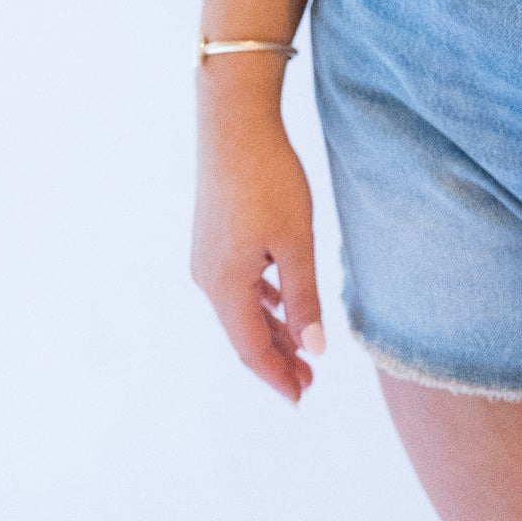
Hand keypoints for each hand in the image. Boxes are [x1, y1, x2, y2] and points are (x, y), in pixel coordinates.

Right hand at [191, 89, 324, 402]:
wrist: (234, 124)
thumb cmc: (268, 181)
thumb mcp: (296, 243)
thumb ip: (304, 299)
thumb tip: (315, 349)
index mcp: (226, 286)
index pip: (251, 349)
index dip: (277, 376)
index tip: (301, 396)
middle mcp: (208, 278)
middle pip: (243, 333)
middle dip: (276, 358)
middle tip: (308, 380)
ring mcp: (206, 257)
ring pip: (240, 309)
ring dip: (270, 330)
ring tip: (300, 349)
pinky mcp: (212, 237)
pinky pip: (236, 284)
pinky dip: (260, 301)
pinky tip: (278, 302)